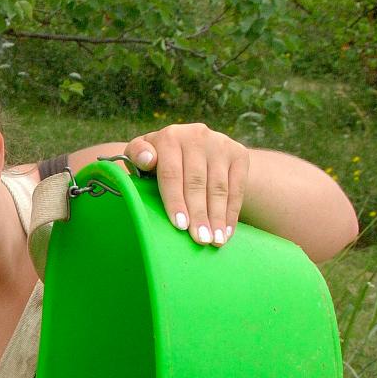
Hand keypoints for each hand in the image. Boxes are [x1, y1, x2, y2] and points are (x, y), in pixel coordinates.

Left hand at [124, 123, 247, 246]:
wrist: (193, 145)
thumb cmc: (158, 160)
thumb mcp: (141, 155)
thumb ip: (137, 156)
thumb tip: (147, 160)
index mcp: (169, 137)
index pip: (171, 174)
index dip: (175, 201)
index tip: (179, 225)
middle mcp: (196, 136)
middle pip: (196, 182)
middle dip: (199, 214)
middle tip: (200, 240)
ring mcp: (220, 144)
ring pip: (219, 187)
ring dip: (217, 217)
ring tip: (215, 241)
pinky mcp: (238, 154)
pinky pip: (237, 187)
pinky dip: (232, 212)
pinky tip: (226, 232)